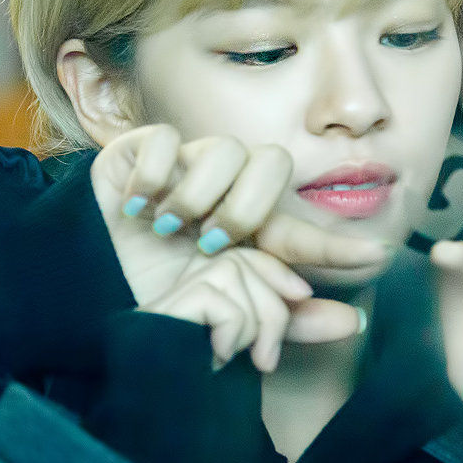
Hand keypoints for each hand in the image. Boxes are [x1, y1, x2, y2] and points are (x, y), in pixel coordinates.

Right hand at [91, 125, 384, 365]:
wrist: (85, 282)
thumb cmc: (154, 293)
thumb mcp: (220, 311)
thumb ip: (283, 321)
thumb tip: (353, 323)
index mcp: (249, 231)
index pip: (302, 232)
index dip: (338, 244)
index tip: (378, 256)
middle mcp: (227, 190)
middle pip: (271, 162)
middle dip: (245, 207)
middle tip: (211, 244)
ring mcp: (188, 165)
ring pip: (224, 148)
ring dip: (198, 194)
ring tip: (169, 229)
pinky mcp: (143, 148)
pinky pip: (166, 139)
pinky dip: (153, 175)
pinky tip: (137, 208)